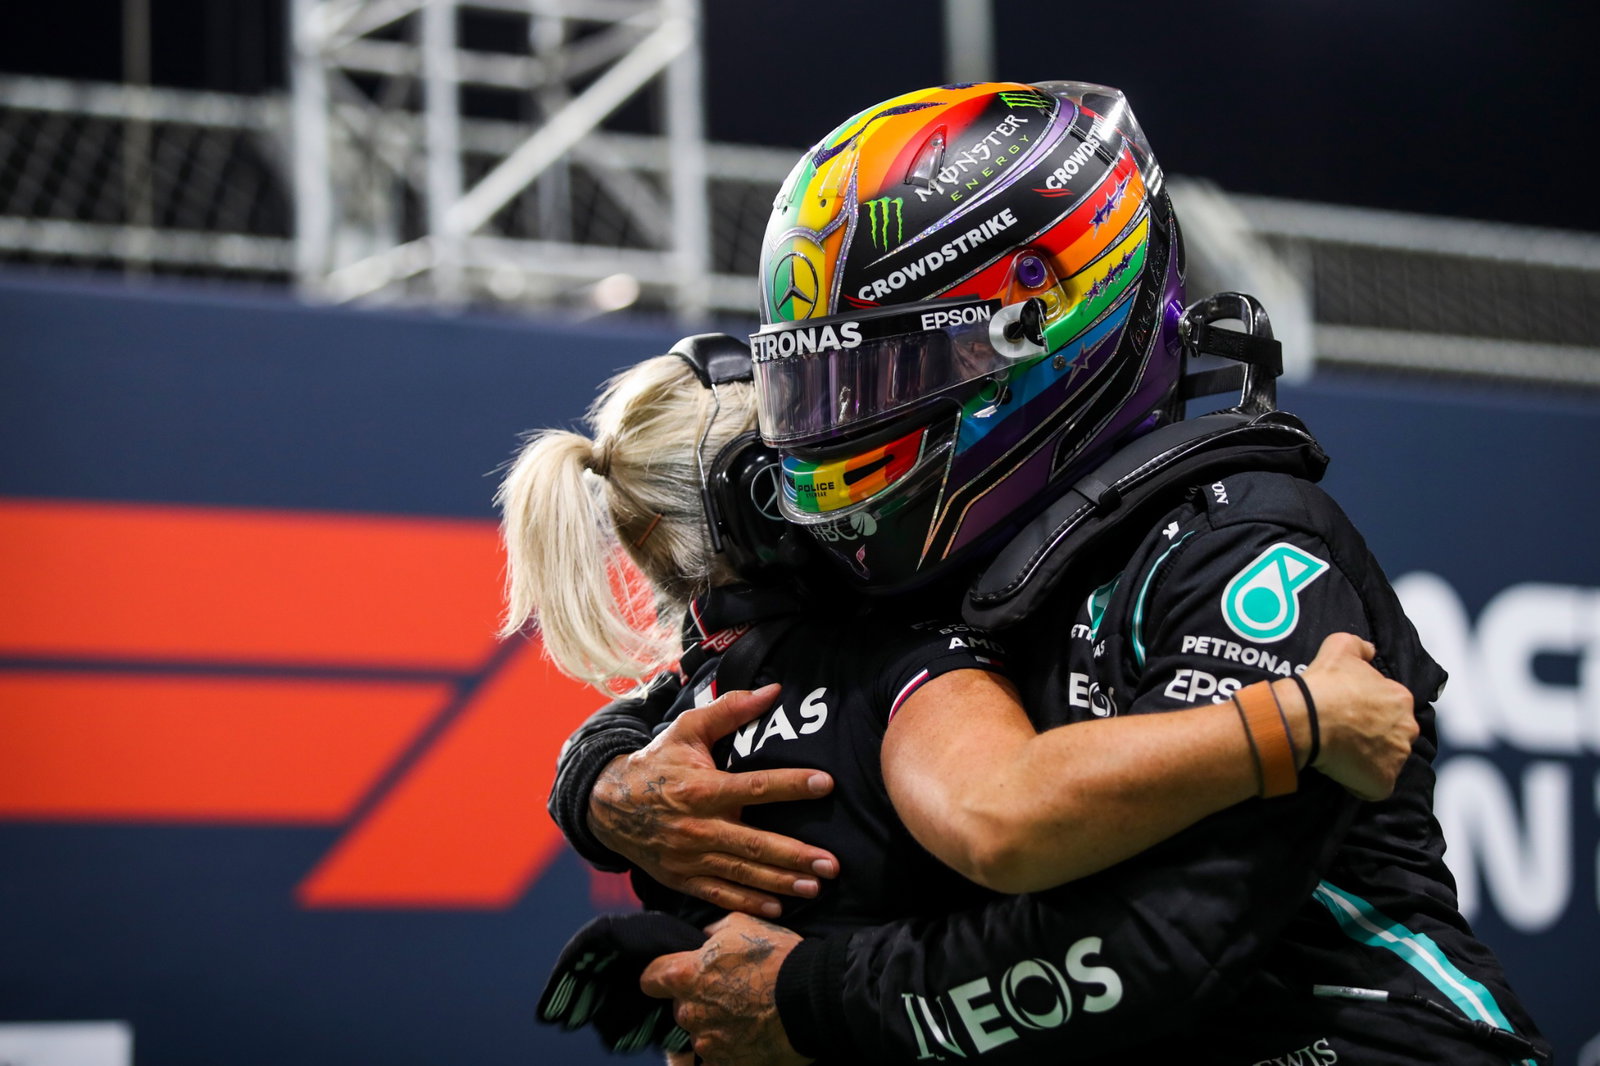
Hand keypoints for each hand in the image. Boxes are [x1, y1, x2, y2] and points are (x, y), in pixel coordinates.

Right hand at [588, 684, 838, 916]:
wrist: (607, 804)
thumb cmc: (657, 762)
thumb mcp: (687, 729)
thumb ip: (730, 709)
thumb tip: (773, 691)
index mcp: (701, 789)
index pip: (754, 786)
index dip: (791, 785)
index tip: (825, 783)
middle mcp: (697, 826)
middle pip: (753, 843)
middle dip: (794, 855)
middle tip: (830, 863)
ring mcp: (689, 857)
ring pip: (741, 873)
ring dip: (780, 882)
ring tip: (814, 886)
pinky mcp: (682, 878)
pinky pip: (718, 894)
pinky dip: (748, 903)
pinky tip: (778, 907)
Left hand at [640, 912, 809, 1065]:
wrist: (811, 995)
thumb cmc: (775, 955)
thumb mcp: (741, 924)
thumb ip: (712, 931)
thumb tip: (704, 936)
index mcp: (684, 975)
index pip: (650, 979)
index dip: (661, 976)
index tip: (675, 976)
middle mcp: (689, 1012)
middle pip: (681, 1008)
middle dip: (698, 1000)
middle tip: (729, 992)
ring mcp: (707, 1043)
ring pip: (701, 1033)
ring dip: (716, 1025)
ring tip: (746, 1015)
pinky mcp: (727, 1064)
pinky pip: (720, 1057)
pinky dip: (731, 1048)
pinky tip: (750, 1035)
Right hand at [1298, 633, 1418, 800]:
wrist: (1306, 717)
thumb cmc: (1323, 684)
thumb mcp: (1339, 647)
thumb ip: (1360, 646)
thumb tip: (1370, 649)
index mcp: (1401, 698)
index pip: (1391, 708)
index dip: (1368, 712)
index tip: (1347, 713)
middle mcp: (1407, 728)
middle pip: (1394, 736)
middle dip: (1374, 737)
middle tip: (1344, 734)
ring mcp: (1398, 757)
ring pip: (1386, 762)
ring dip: (1368, 760)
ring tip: (1340, 753)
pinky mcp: (1384, 782)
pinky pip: (1375, 787)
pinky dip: (1361, 783)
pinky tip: (1342, 771)